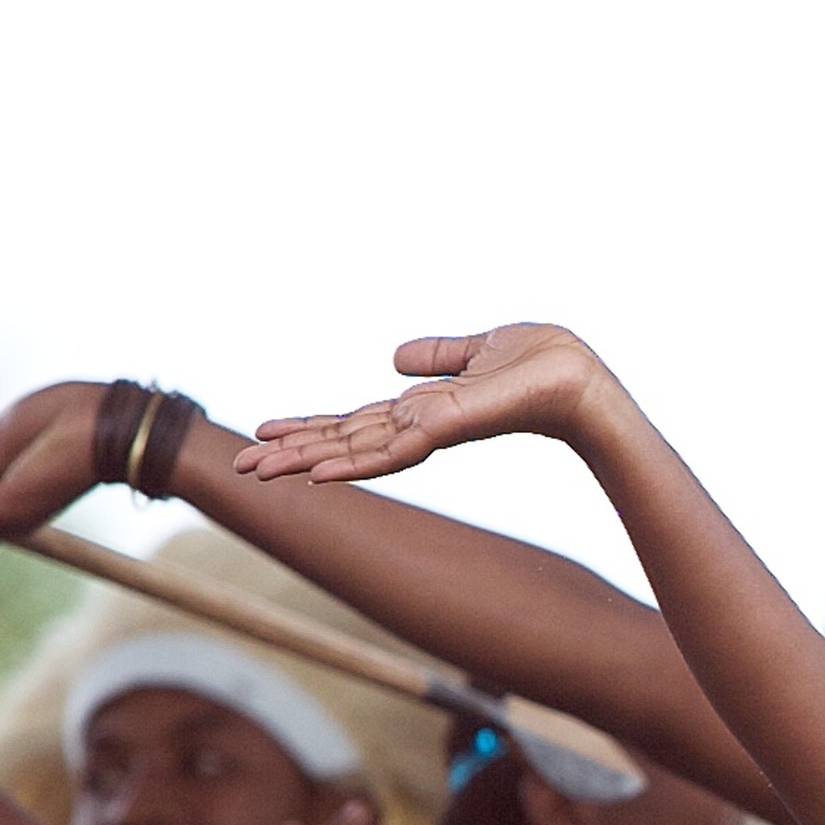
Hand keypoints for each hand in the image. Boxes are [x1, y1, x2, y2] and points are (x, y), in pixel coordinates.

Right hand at [236, 325, 610, 484]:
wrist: (582, 379)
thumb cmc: (545, 365)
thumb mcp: (476, 350)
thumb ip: (436, 356)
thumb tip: (395, 356)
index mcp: (423, 409)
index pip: (356, 421)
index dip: (312, 428)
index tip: (268, 432)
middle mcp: (420, 426)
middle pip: (344, 441)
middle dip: (292, 453)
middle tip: (242, 466)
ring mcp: (431, 432)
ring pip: (355, 450)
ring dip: (306, 461)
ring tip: (258, 471)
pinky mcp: (446, 430)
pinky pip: (392, 452)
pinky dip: (354, 463)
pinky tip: (319, 475)